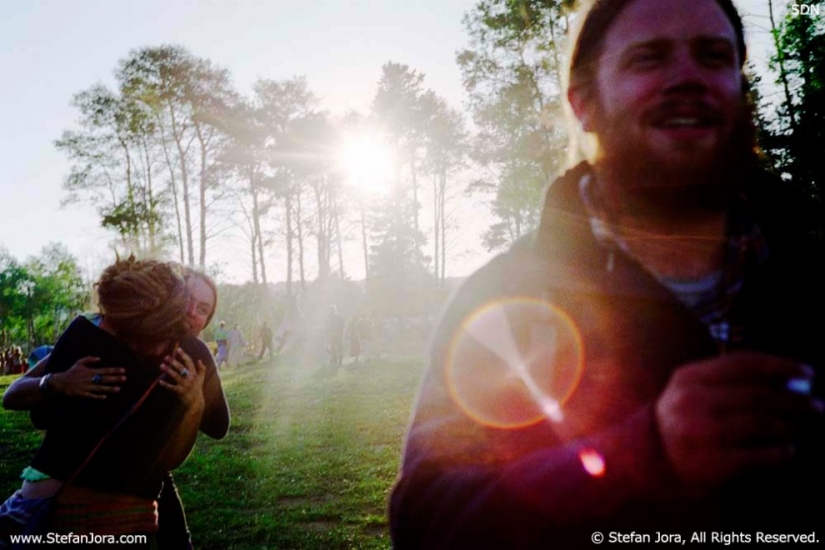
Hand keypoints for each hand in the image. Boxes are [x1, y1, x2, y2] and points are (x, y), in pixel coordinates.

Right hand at [51, 356, 125, 399]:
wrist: (59, 382)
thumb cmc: (71, 372)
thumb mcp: (79, 363)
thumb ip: (89, 359)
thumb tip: (100, 358)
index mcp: (89, 371)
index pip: (105, 370)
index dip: (114, 370)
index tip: (123, 370)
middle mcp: (89, 379)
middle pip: (104, 379)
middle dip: (115, 379)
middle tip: (125, 379)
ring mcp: (85, 387)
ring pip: (99, 388)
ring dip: (109, 388)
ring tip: (118, 389)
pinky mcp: (81, 394)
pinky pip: (91, 396)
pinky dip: (97, 396)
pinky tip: (105, 397)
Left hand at [159, 347, 205, 409]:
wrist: (196, 402)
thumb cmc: (197, 389)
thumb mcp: (202, 379)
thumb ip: (202, 369)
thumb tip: (199, 360)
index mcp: (195, 374)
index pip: (189, 362)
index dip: (184, 355)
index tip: (178, 349)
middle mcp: (190, 378)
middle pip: (181, 368)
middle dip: (173, 362)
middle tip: (166, 357)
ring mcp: (185, 385)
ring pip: (176, 376)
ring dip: (168, 370)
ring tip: (162, 365)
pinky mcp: (180, 392)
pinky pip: (171, 387)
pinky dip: (166, 384)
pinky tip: (160, 381)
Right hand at [656, 351, 821, 491]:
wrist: (647, 458)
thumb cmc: (682, 418)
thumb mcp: (692, 389)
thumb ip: (729, 378)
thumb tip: (787, 376)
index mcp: (690, 377)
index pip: (744, 363)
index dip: (781, 365)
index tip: (808, 373)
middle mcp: (693, 402)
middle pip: (759, 394)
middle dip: (795, 400)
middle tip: (816, 406)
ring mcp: (702, 433)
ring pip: (762, 424)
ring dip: (789, 426)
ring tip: (796, 429)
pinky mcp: (713, 464)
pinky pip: (761, 456)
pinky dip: (781, 453)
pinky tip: (786, 451)